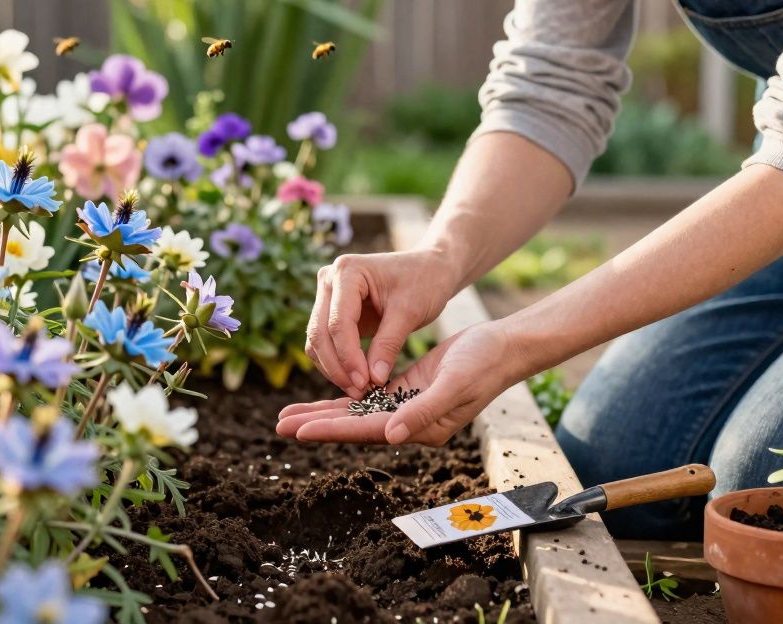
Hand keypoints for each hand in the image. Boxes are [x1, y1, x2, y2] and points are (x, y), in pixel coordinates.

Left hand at [280, 323, 522, 445]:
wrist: (503, 347)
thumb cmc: (483, 364)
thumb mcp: (454, 384)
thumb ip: (423, 410)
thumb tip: (390, 434)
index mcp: (420, 428)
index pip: (366, 431)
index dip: (331, 429)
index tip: (299, 430)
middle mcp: (409, 423)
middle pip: (354, 426)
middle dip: (316, 424)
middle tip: (278, 425)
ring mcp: (407, 408)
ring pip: (356, 412)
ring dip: (323, 412)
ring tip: (289, 414)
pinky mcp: (406, 389)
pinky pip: (367, 396)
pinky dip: (344, 395)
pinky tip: (321, 397)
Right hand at [305, 249, 457, 397]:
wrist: (430, 269)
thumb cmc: (423, 282)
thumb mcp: (410, 312)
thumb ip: (389, 345)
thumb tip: (373, 380)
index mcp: (347, 271)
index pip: (338, 322)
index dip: (348, 356)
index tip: (364, 383)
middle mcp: (330, 280)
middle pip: (320, 332)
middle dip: (337, 366)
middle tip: (359, 392)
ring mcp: (328, 296)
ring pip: (316, 341)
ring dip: (333, 369)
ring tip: (358, 390)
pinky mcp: (332, 312)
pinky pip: (325, 343)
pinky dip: (336, 363)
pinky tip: (355, 380)